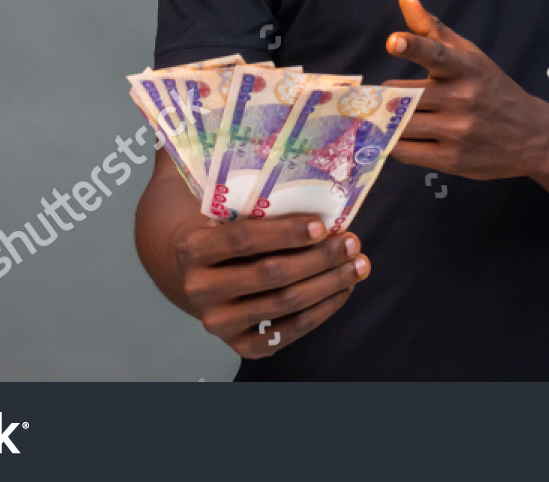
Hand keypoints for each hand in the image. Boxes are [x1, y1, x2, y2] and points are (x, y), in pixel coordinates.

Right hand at [174, 215, 369, 357]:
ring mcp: (219, 323)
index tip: (322, 225)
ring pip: (286, 303)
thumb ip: (256, 209)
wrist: (191, 278)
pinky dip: (322, 310)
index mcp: (192, 248)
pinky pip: (290, 330)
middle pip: (271, 274)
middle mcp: (200, 289)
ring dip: (329, 283)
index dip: (286, 232)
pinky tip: (342, 290)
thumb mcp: (225, 216)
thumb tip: (317, 202)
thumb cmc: (221, 236)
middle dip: (319, 258)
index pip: (243, 239)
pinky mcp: (240, 346)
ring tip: (357, 266)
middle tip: (351, 243)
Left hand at [383, 0, 548, 179]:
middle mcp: (463, 99)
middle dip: (386, 95)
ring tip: (384, 115)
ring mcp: (458, 132)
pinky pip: (405, 150)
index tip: (393, 41)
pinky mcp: (452, 160)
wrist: (532, 137)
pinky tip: (397, 135)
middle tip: (379, 96)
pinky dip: (394, 142)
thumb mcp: (469, 55)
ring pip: (401, 124)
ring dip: (386, 120)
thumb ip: (431, 29)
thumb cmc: (491, 89)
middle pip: (405, 95)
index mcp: (467, 68)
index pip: (438, 54)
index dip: (414, 46)